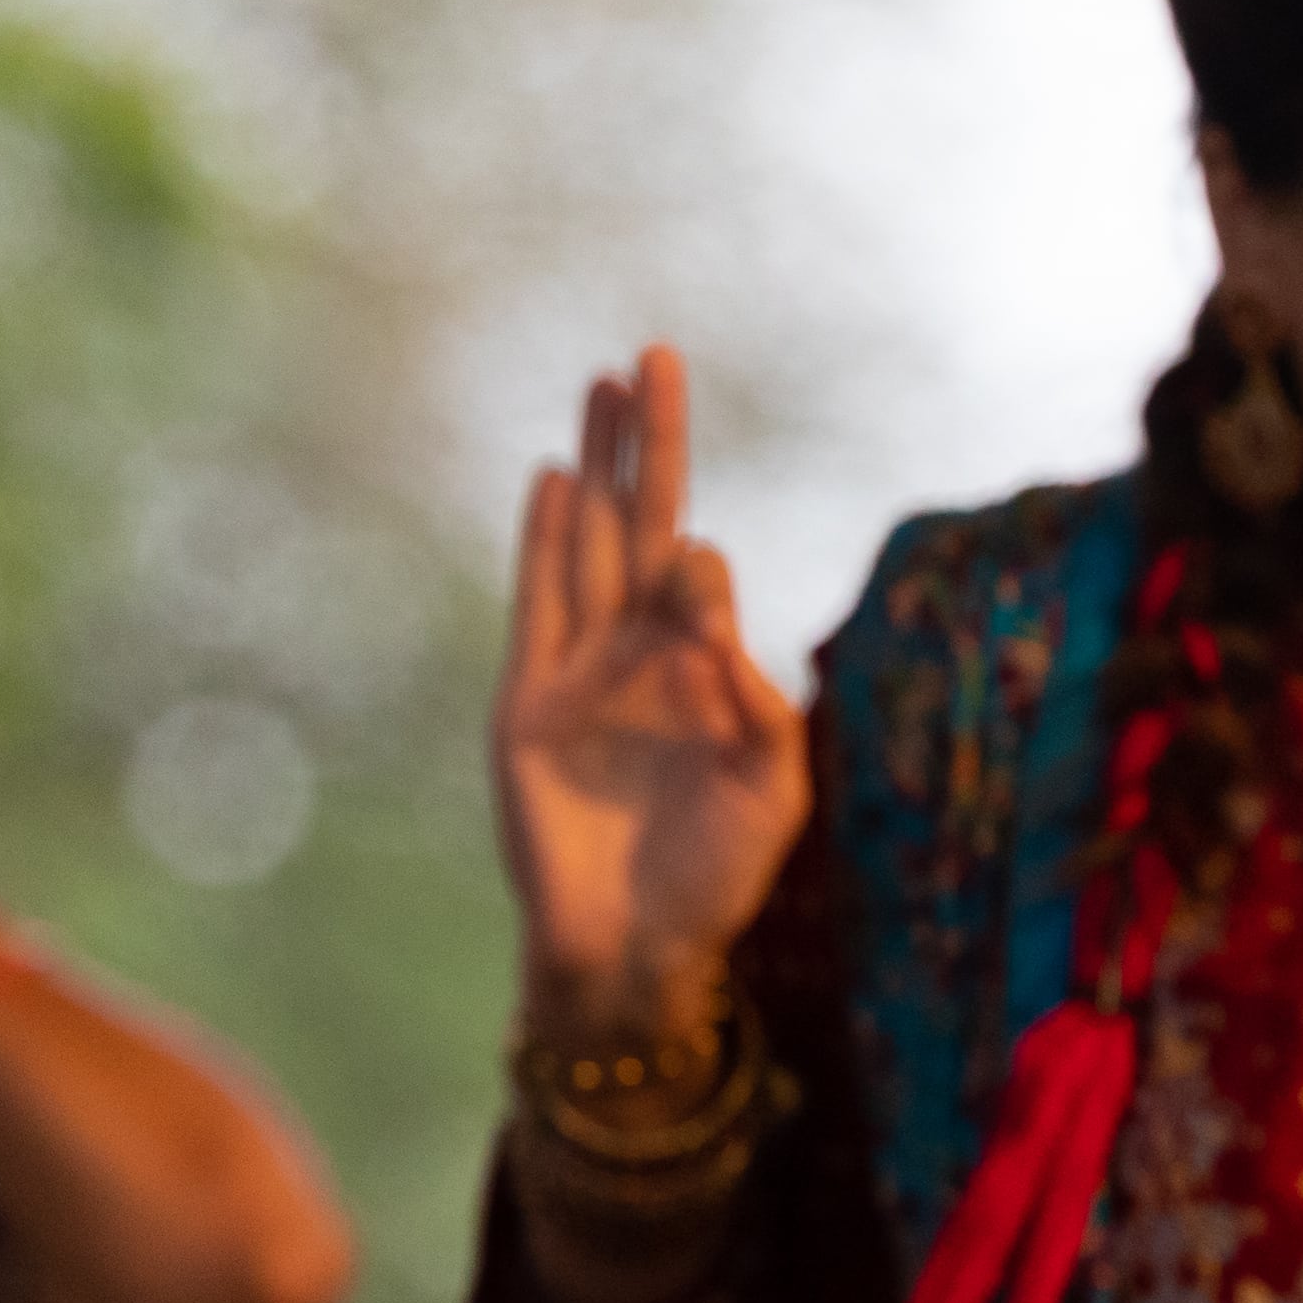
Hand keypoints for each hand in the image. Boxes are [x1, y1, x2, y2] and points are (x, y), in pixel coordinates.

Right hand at [492, 348, 805, 1035]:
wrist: (636, 946)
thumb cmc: (713, 875)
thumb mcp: (772, 786)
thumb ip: (761, 701)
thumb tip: (713, 616)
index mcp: (701, 667)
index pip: (701, 574)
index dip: (707, 571)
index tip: (704, 595)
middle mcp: (639, 652)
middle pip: (643, 522)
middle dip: (650, 443)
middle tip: (654, 356)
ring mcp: (580, 670)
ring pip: (589, 543)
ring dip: (598, 464)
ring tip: (601, 386)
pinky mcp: (530, 701)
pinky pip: (539, 604)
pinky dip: (546, 542)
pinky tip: (559, 478)